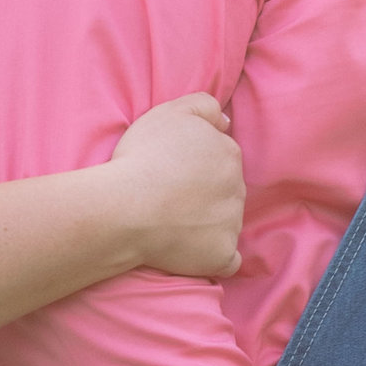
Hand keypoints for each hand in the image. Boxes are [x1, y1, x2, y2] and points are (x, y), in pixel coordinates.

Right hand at [105, 94, 243, 280]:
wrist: (127, 207)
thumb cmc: (143, 157)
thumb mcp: (170, 112)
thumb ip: (204, 106)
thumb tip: (226, 122)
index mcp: (228, 153)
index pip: (221, 158)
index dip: (196, 165)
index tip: (171, 172)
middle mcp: (238, 187)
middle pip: (227, 190)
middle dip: (206, 194)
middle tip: (168, 198)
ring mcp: (232, 223)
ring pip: (227, 222)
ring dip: (207, 224)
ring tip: (170, 224)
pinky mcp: (222, 254)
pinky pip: (227, 259)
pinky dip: (213, 256)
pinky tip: (190, 251)